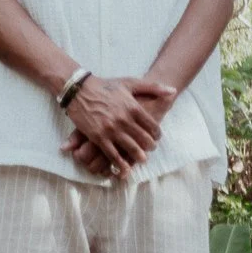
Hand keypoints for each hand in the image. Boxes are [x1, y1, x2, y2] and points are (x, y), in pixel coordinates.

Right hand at [61, 76, 175, 177]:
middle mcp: (124, 119)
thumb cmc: (105, 85)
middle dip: (150, 147)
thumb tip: (173, 90)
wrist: (78, 89)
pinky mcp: (99, 137)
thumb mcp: (130, 82)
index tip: (156, 137)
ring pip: (131, 149)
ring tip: (142, 159)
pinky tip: (125, 170)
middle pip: (144, 140)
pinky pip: (113, 155)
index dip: (157, 135)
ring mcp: (111, 130)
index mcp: (133, 107)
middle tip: (150, 149)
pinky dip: (121, 165)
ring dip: (139, 157)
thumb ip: (153, 87)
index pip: (152, 127)